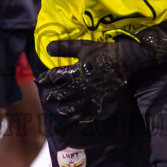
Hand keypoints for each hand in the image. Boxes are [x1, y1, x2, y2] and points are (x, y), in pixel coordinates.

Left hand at [40, 27, 166, 120]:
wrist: (128, 60)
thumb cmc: (104, 52)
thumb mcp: (84, 46)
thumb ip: (65, 48)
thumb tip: (47, 48)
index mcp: (76, 71)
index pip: (55, 76)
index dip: (45, 79)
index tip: (38, 81)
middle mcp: (82, 85)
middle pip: (64, 93)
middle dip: (54, 96)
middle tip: (49, 98)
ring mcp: (92, 97)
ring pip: (74, 107)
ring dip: (66, 109)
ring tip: (61, 110)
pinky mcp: (102, 105)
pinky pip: (89, 115)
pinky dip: (81, 118)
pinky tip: (77, 120)